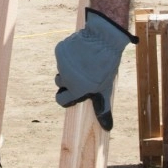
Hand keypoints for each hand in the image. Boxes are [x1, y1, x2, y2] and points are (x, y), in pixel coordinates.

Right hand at [55, 9, 133, 130]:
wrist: (103, 39)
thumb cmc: (106, 66)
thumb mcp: (105, 89)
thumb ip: (102, 108)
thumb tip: (108, 127)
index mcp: (76, 90)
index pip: (61, 100)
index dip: (65, 97)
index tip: (70, 92)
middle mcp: (66, 78)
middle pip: (59, 83)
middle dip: (66, 80)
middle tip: (80, 74)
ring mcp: (61, 63)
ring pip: (61, 68)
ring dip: (68, 66)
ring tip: (83, 60)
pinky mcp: (59, 49)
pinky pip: (61, 55)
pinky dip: (68, 53)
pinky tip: (80, 50)